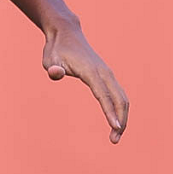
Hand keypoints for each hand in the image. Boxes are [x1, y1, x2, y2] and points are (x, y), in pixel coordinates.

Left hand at [43, 25, 129, 143]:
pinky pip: (118, 94)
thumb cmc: (57, 49)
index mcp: (91, 71)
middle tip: (114, 140)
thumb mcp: (49, 59)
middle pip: (119, 99)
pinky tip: (116, 121)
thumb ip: (53, 68)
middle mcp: (103, 72)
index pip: (103, 95)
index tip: (114, 127)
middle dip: (120, 120)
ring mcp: (107, 73)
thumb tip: (55, 73)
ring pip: (122, 97)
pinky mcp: (106, 75)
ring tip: (115, 135)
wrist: (67, 33)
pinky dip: (120, 108)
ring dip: (122, 116)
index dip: (109, 112)